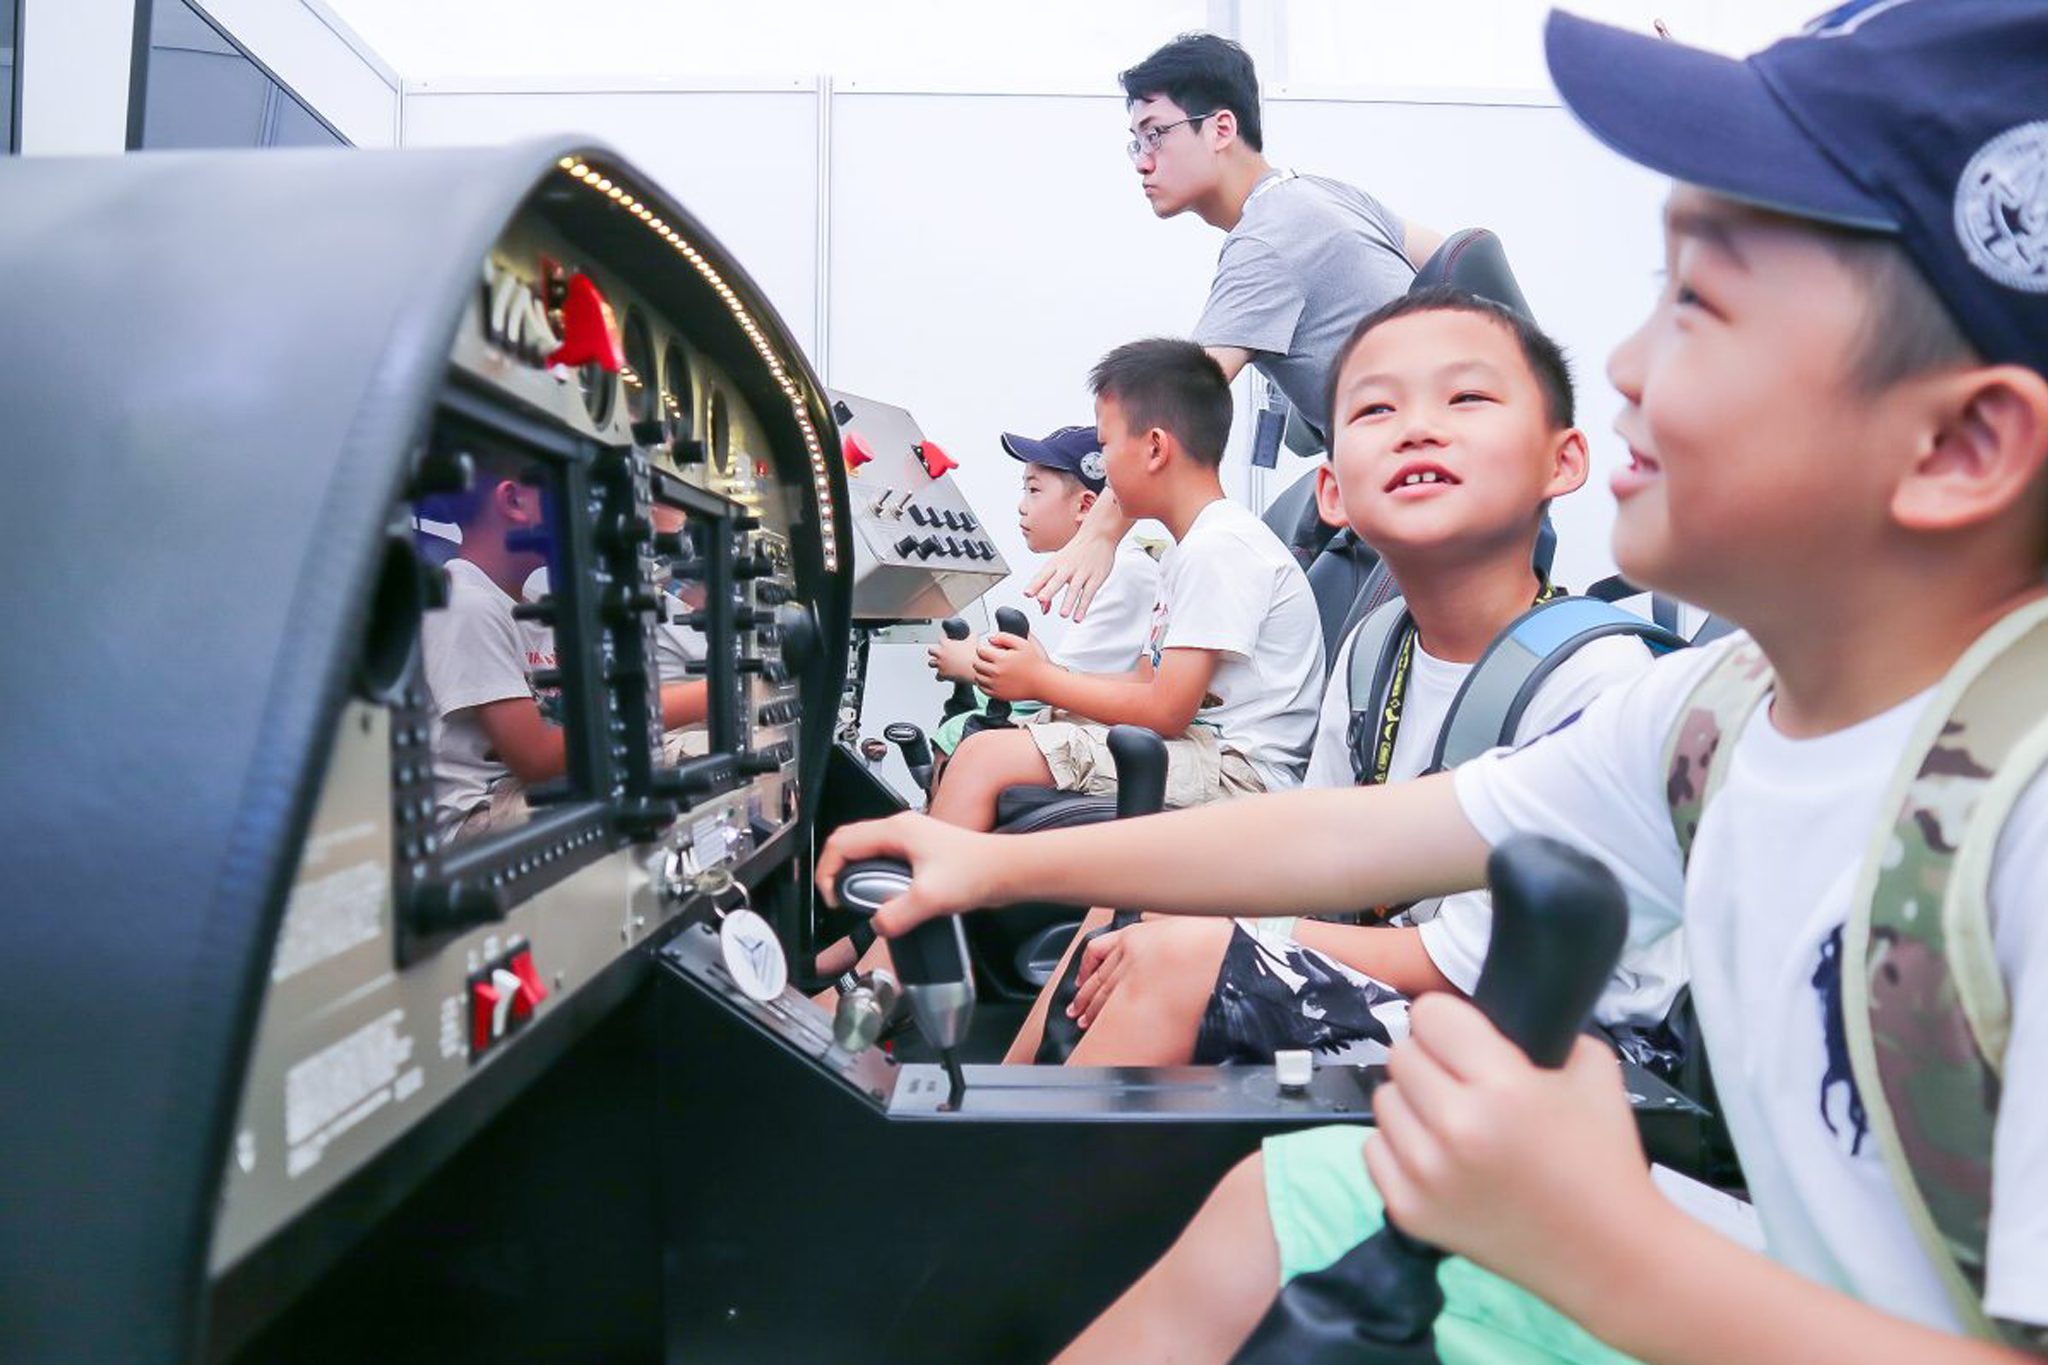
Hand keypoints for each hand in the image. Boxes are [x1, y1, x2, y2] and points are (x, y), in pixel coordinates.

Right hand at [815, 812, 1000, 937]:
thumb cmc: (978, 870)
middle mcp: (900, 830)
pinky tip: (886, 897)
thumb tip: (876, 925)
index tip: (831, 896)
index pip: (841, 843)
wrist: (1007, 870)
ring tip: (858, 898)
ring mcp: (911, 840)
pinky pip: (885, 861)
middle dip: (836, 871)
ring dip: (857, 875)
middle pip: (849, 842)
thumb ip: (896, 915)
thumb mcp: (930, 898)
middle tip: (839, 898)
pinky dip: (876, 878)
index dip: (827, 871)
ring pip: (867, 851)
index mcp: (896, 831)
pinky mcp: (920, 853)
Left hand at [927, 633, 978, 681]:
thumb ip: (972, 634)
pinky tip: (945, 676)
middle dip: (935, 651)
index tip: (948, 641)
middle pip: (931, 650)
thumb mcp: (974, 640)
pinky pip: (937, 677)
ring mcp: (940, 664)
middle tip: (941, 653)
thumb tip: (973, 633)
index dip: (945, 639)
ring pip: (931, 663)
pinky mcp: (942, 674)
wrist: (975, 669)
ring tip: (941, 664)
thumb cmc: (974, 655)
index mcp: (946, 644)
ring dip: (935, 663)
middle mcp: (941, 653)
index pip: (940, 638)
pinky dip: (940, 676)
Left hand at [972, 632, 1047, 701]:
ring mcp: (996, 685)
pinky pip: (982, 688)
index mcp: (1001, 659)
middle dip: (980, 658)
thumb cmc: (1035, 664)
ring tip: (990, 668)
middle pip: (976, 663)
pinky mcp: (997, 694)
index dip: (983, 647)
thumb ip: (1005, 637)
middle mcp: (996, 673)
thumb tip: (990, 638)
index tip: (988, 649)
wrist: (1042, 683)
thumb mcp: (1023, 643)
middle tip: (988, 658)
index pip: (980, 651)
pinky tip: (991, 678)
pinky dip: (983, 682)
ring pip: (978, 676)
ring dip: (981, 671)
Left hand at [1024, 529, 1116, 620]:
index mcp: (1056, 563)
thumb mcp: (1059, 562)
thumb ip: (1048, 582)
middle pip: (1057, 580)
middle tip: (1042, 599)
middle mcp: (1067, 567)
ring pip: (1074, 589)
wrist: (1098, 536)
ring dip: (1068, 602)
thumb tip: (1040, 604)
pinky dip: (1083, 607)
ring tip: (1063, 614)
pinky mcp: (1096, 578)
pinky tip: (1077, 617)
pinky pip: (1088, 594)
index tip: (1027, 594)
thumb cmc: (1075, 552)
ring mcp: (1082, 572)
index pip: (1043, 575)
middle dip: (1049, 590)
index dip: (1034, 584)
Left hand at [1068, 916, 1229, 1028]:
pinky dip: (1105, 1016)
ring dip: (1092, 1009)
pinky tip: (1099, 1025)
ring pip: (1104, 994)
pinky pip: (1117, 1007)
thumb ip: (1160, 924)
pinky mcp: (1143, 991)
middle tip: (1076, 1009)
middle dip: (1085, 995)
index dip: (1086, 968)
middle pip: (1098, 977)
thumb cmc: (1206, 932)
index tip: (1082, 978)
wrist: (1221, 944)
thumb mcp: (1178, 919)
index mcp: (1135, 934)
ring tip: (1084, 1022)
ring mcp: (1134, 973)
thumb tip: (1151, 922)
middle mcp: (1129, 954)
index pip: (1097, 949)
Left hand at [1363, 994, 1665, 1299]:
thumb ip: (1539, 1032)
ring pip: (1383, 1099)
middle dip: (1433, 1060)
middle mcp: (1455, 1128)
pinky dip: (1401, 1146)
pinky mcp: (1408, 1210)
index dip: (1451, 1021)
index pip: (1430, 1015)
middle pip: (1401, 1054)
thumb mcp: (1592, 1069)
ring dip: (1414, 1102)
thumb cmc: (1602, 1161)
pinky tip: (1440, 1157)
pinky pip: (1374, 1148)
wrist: (1607, 1255)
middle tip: (1465, 1082)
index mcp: (1501, 1088)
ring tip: (1454, 1121)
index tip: (1465, 1037)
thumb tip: (1487, 1018)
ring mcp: (1425, 1174)